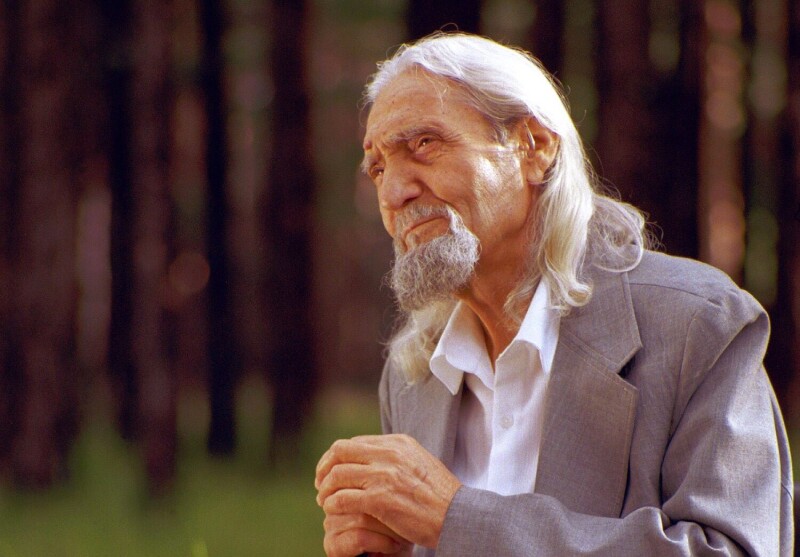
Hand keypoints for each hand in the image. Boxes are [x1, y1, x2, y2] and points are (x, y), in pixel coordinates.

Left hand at [315, 434, 461, 550]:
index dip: (338, 457)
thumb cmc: (440, 495)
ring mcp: (383, 476)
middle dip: (325, 468)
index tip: (332, 470)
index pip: (355, 442)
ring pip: (337, 475)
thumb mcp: (419, 462)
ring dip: (326, 489)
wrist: (457, 515)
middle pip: (340, 452)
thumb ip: (396, 457)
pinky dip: (332, 504)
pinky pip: (342, 498)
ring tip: (325, 501)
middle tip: (321, 483)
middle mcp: (389, 454)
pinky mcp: (379, 499)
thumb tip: (374, 457)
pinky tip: (333, 511)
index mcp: (397, 443)